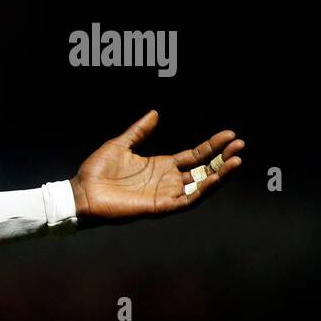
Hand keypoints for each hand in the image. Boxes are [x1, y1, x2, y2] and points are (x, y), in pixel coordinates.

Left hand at [69, 110, 244, 227]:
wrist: (81, 192)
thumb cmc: (97, 171)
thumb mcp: (121, 144)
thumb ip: (140, 131)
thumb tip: (155, 113)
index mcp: (161, 166)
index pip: (194, 156)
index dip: (212, 146)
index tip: (230, 135)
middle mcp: (167, 181)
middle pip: (203, 170)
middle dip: (222, 159)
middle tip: (239, 146)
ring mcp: (165, 194)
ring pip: (200, 186)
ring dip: (219, 175)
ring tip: (235, 161)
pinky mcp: (159, 207)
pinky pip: (186, 200)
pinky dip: (202, 190)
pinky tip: (213, 178)